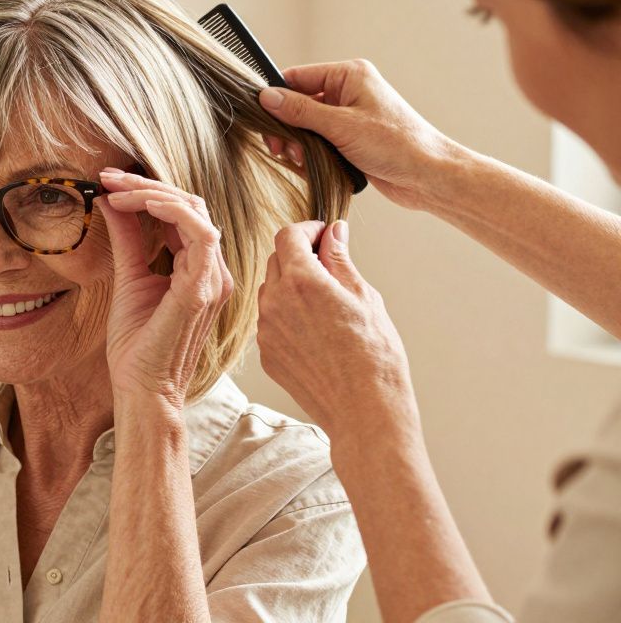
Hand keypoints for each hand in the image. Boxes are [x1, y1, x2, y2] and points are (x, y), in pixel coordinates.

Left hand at [97, 169, 233, 408]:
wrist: (141, 390)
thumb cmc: (138, 346)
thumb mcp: (129, 279)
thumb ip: (128, 241)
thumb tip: (113, 202)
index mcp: (199, 270)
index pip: (183, 213)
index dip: (149, 192)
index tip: (110, 182)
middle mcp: (213, 271)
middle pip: (192, 205)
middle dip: (148, 185)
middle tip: (109, 177)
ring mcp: (213, 279)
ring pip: (196, 211)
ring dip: (153, 194)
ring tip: (116, 190)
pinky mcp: (202, 289)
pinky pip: (199, 234)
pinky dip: (169, 211)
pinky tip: (136, 206)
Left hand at [256, 220, 416, 440]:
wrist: (364, 411)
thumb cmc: (374, 356)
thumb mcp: (365, 297)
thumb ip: (341, 260)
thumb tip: (334, 233)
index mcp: (301, 281)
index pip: (288, 236)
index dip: (307, 230)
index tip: (324, 235)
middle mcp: (275, 303)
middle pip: (276, 260)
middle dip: (299, 255)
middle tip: (330, 264)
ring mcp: (266, 331)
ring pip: (271, 291)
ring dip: (291, 286)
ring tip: (326, 301)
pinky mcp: (267, 354)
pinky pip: (271, 321)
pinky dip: (287, 315)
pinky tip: (317, 330)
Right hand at [257, 59, 461, 210]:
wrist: (427, 176)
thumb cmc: (396, 144)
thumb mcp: (341, 126)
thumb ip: (300, 111)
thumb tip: (267, 97)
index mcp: (349, 76)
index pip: (297, 77)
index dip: (276, 97)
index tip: (261, 119)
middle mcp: (348, 92)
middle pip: (298, 104)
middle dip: (287, 128)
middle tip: (280, 149)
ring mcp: (349, 117)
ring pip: (305, 127)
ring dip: (298, 145)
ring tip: (299, 160)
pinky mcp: (350, 139)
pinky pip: (318, 142)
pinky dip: (310, 156)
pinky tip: (312, 168)